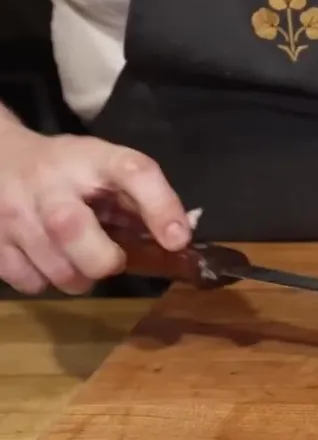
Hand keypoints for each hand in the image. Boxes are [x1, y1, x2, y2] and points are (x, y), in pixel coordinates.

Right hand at [0, 127, 190, 294]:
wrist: (0, 157)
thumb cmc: (70, 171)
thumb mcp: (107, 170)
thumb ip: (142, 201)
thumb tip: (179, 241)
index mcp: (93, 158)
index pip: (132, 172)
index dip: (160, 206)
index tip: (177, 240)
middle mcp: (49, 181)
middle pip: (72, 228)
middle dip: (102, 259)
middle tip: (111, 261)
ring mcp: (13, 209)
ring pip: (52, 265)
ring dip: (77, 278)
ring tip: (79, 263)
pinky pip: (26, 280)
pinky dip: (44, 281)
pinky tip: (47, 262)